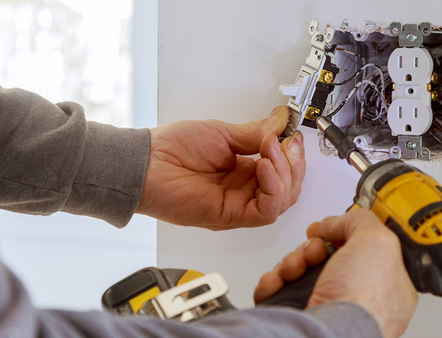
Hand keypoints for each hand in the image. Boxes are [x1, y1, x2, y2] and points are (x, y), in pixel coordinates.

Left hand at [136, 106, 305, 229]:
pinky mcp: (231, 216)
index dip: (292, 155)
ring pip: (282, 201)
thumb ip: (255, 132)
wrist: (146, 164)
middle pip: (289, 188)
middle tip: (285, 142)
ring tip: (270, 150)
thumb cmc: (172, 149)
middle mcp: (244, 190)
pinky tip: (265, 167)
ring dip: (285, 174)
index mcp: (244, 171)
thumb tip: (280, 121)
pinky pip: (266, 211)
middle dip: (294, 164)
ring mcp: (239, 204)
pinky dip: (273, 189)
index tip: (291, 135)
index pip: (283, 171)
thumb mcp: (222, 132)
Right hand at [254, 210, 417, 337]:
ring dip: (291, 262)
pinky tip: (277, 281)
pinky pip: (279, 291)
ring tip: (294, 268)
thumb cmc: (363, 304)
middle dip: (312, 246)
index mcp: (386, 284)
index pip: (363, 249)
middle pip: (326, 257)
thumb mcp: (377, 242)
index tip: (332, 226)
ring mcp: (326, 309)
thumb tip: (337, 222)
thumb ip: (361, 221)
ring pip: (300, 272)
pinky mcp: (299, 317)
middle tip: (314, 250)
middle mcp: (356, 298)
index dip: (344, 233)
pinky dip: (273, 282)